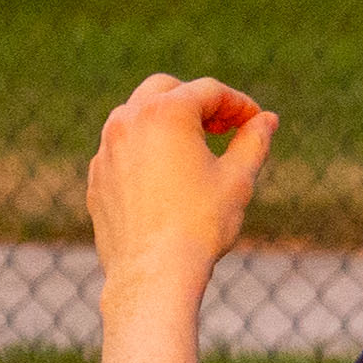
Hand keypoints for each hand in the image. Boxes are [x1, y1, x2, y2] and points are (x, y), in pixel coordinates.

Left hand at [88, 72, 276, 300]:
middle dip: (198, 102)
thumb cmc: (200, 224)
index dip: (239, 103)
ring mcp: (106, 149)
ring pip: (137, 116)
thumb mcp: (238, 178)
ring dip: (169, 122)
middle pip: (166, 89)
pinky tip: (169, 174)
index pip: (209, 91)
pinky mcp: (96, 175)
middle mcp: (127, 122)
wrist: (152, 272)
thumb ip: (254, 140)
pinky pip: (122, 148)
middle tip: (225, 127)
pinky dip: (147, 148)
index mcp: (164, 113)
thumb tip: (266, 119)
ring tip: (199, 147)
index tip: (256, 123)